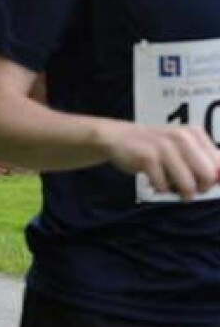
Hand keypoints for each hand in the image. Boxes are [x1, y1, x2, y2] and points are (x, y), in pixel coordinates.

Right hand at [103, 121, 219, 200]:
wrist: (118, 137)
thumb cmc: (153, 146)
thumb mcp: (181, 147)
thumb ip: (202, 160)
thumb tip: (219, 179)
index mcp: (195, 134)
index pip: (219, 165)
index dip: (211, 180)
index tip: (198, 183)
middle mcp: (183, 137)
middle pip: (207, 176)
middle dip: (198, 189)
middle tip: (186, 190)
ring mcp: (165, 147)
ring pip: (187, 184)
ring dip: (180, 193)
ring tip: (170, 188)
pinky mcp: (148, 158)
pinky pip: (163, 186)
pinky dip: (160, 189)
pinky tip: (154, 182)